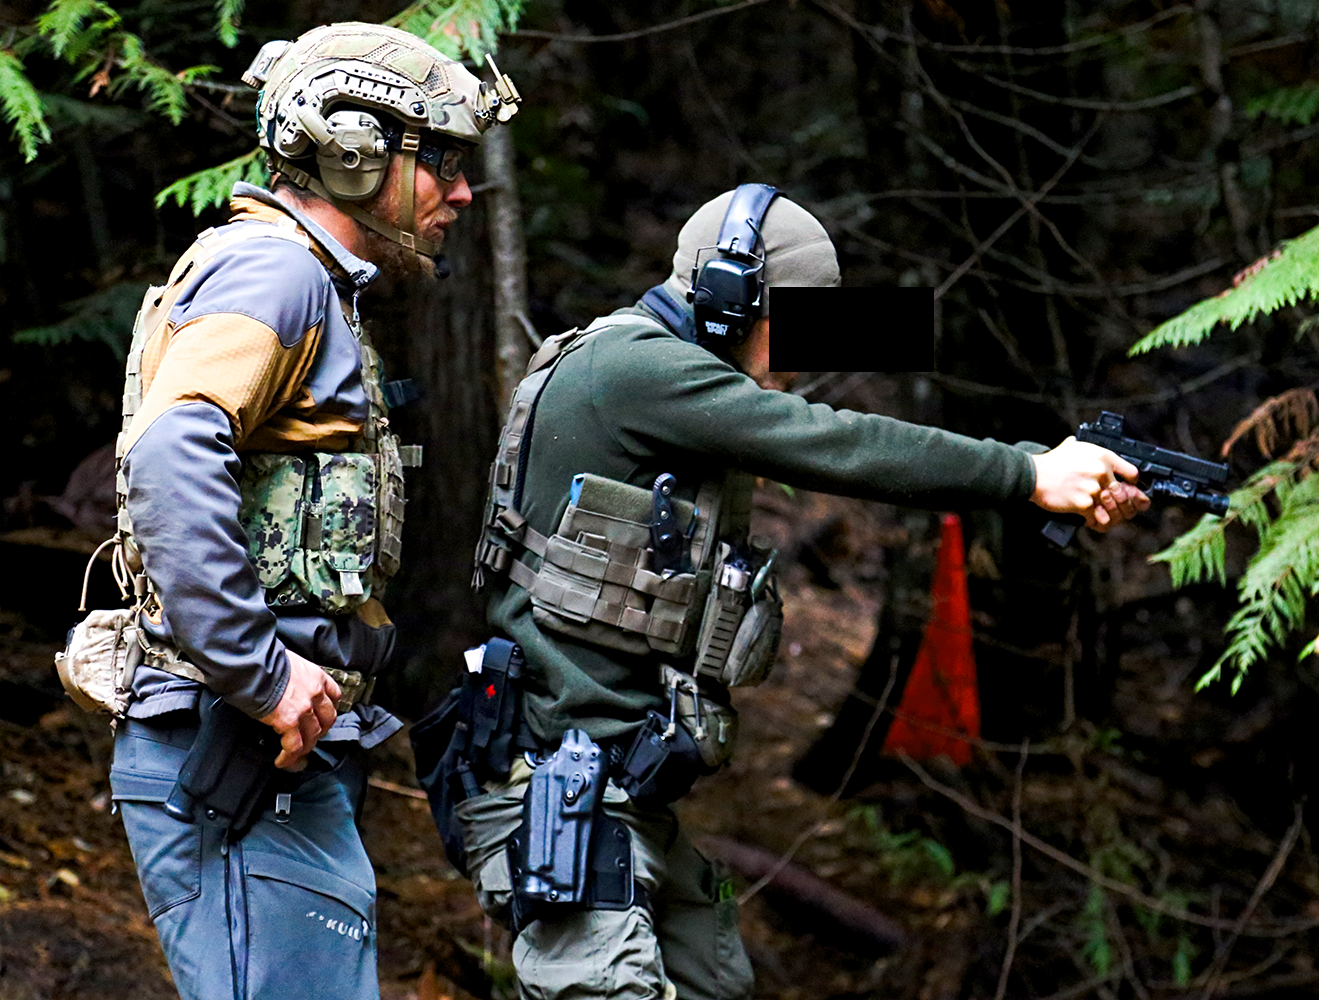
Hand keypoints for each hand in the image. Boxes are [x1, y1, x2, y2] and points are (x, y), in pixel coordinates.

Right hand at [259, 649, 341, 770]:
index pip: (334, 695)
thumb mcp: (290, 663)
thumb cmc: (264, 661)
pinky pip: (294, 746)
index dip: (329, 708)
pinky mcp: (289, 722)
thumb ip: (296, 677)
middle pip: (327, 719)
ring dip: (306, 747)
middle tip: (310, 739)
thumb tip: (286, 686)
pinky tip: (283, 761)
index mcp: (317, 676)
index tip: (323, 716)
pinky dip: (290, 757)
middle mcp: (315, 694)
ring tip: (296, 755)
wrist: (254, 666)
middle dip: (320, 731)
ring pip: (313, 735)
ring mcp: (304, 709)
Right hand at [1030, 437, 1150, 531]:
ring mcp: (1094, 488)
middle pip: (1124, 495)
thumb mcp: (1071, 447)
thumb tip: (1079, 441)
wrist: (1032, 475)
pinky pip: (1099, 518)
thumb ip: (1084, 448)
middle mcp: (1102, 471)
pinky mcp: (1084, 503)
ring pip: (1114, 509)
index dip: (1132, 484)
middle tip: (1118, 509)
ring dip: (1111, 515)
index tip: (1127, 489)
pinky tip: (1092, 521)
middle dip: (1122, 505)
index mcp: (1103, 456)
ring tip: (1105, 516)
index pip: (1132, 473)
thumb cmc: (1050, 462)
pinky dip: (1096, 522)